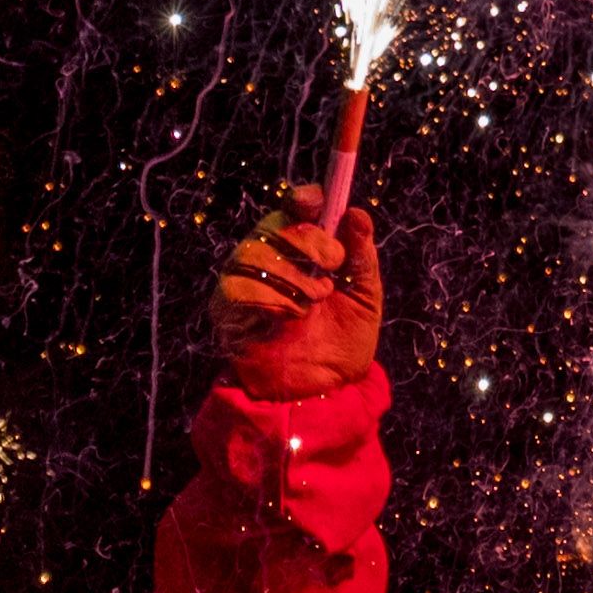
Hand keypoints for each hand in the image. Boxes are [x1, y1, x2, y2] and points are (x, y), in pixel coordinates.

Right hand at [216, 183, 380, 400]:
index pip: (296, 208)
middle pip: (275, 223)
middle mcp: (272, 259)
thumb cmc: (344, 344)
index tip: (316, 204)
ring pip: (254, 251)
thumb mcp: (365, 298)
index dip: (305, 199)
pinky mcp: (227, 309)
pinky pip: (238, 286)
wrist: (322, 394)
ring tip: (313, 303)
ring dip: (292, 275)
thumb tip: (358, 215)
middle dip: (307, 241)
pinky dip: (270, 298)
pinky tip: (289, 316)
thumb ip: (362, 258)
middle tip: (330, 269)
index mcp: (306, 250)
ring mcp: (246, 281)